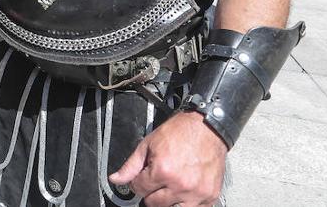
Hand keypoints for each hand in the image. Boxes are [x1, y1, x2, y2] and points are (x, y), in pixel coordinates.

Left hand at [108, 111, 227, 205]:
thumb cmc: (179, 132)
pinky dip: (187, 204)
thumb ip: (131, 166)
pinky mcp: (210, 196)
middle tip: (156, 180)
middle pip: (154, 203)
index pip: (139, 189)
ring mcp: (197, 193)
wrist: (206, 128)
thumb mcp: (148, 144)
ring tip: (169, 187)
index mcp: (163, 171)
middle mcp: (180, 185)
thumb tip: (115, 179)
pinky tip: (184, 194)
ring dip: (167, 201)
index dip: (137, 183)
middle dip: (150, 192)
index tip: (142, 177)